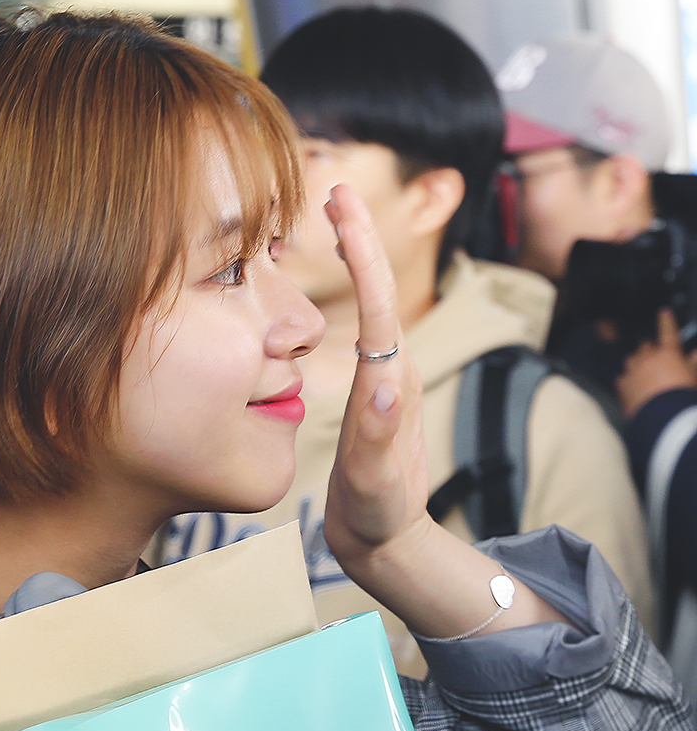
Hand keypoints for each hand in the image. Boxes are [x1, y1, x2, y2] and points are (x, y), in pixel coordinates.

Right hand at [322, 184, 431, 572]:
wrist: (387, 541)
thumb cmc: (378, 514)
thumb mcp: (377, 482)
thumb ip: (382, 436)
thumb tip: (384, 384)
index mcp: (389, 384)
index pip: (377, 305)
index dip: (362, 254)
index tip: (343, 209)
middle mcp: (394, 372)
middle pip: (379, 290)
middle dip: (361, 236)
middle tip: (337, 189)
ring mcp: (386, 378)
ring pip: (374, 300)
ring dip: (358, 253)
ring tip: (336, 213)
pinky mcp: (375, 386)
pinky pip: (364, 321)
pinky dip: (353, 286)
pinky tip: (341, 273)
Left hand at [615, 308, 696, 418]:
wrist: (664, 417)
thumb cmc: (683, 394)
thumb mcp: (694, 376)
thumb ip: (694, 362)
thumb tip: (695, 353)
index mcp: (669, 353)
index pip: (668, 332)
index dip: (666, 322)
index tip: (664, 312)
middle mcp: (648, 358)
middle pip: (646, 347)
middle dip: (650, 350)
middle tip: (656, 360)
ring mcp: (633, 371)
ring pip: (631, 360)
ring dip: (637, 363)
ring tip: (643, 373)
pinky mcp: (622, 386)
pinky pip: (622, 378)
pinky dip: (627, 380)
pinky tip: (632, 387)